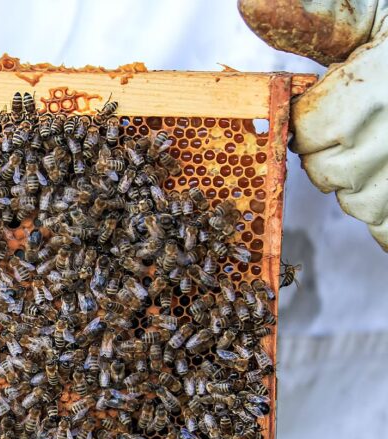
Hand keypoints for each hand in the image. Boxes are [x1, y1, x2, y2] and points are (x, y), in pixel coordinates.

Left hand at [239, 0, 387, 248]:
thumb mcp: (377, 19)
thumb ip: (321, 20)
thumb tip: (252, 6)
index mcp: (371, 90)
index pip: (303, 131)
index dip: (312, 122)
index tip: (333, 109)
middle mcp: (387, 136)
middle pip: (324, 170)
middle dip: (334, 154)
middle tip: (363, 131)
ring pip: (355, 202)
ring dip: (362, 184)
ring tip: (386, 152)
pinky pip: (383, 229)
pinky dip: (384, 217)